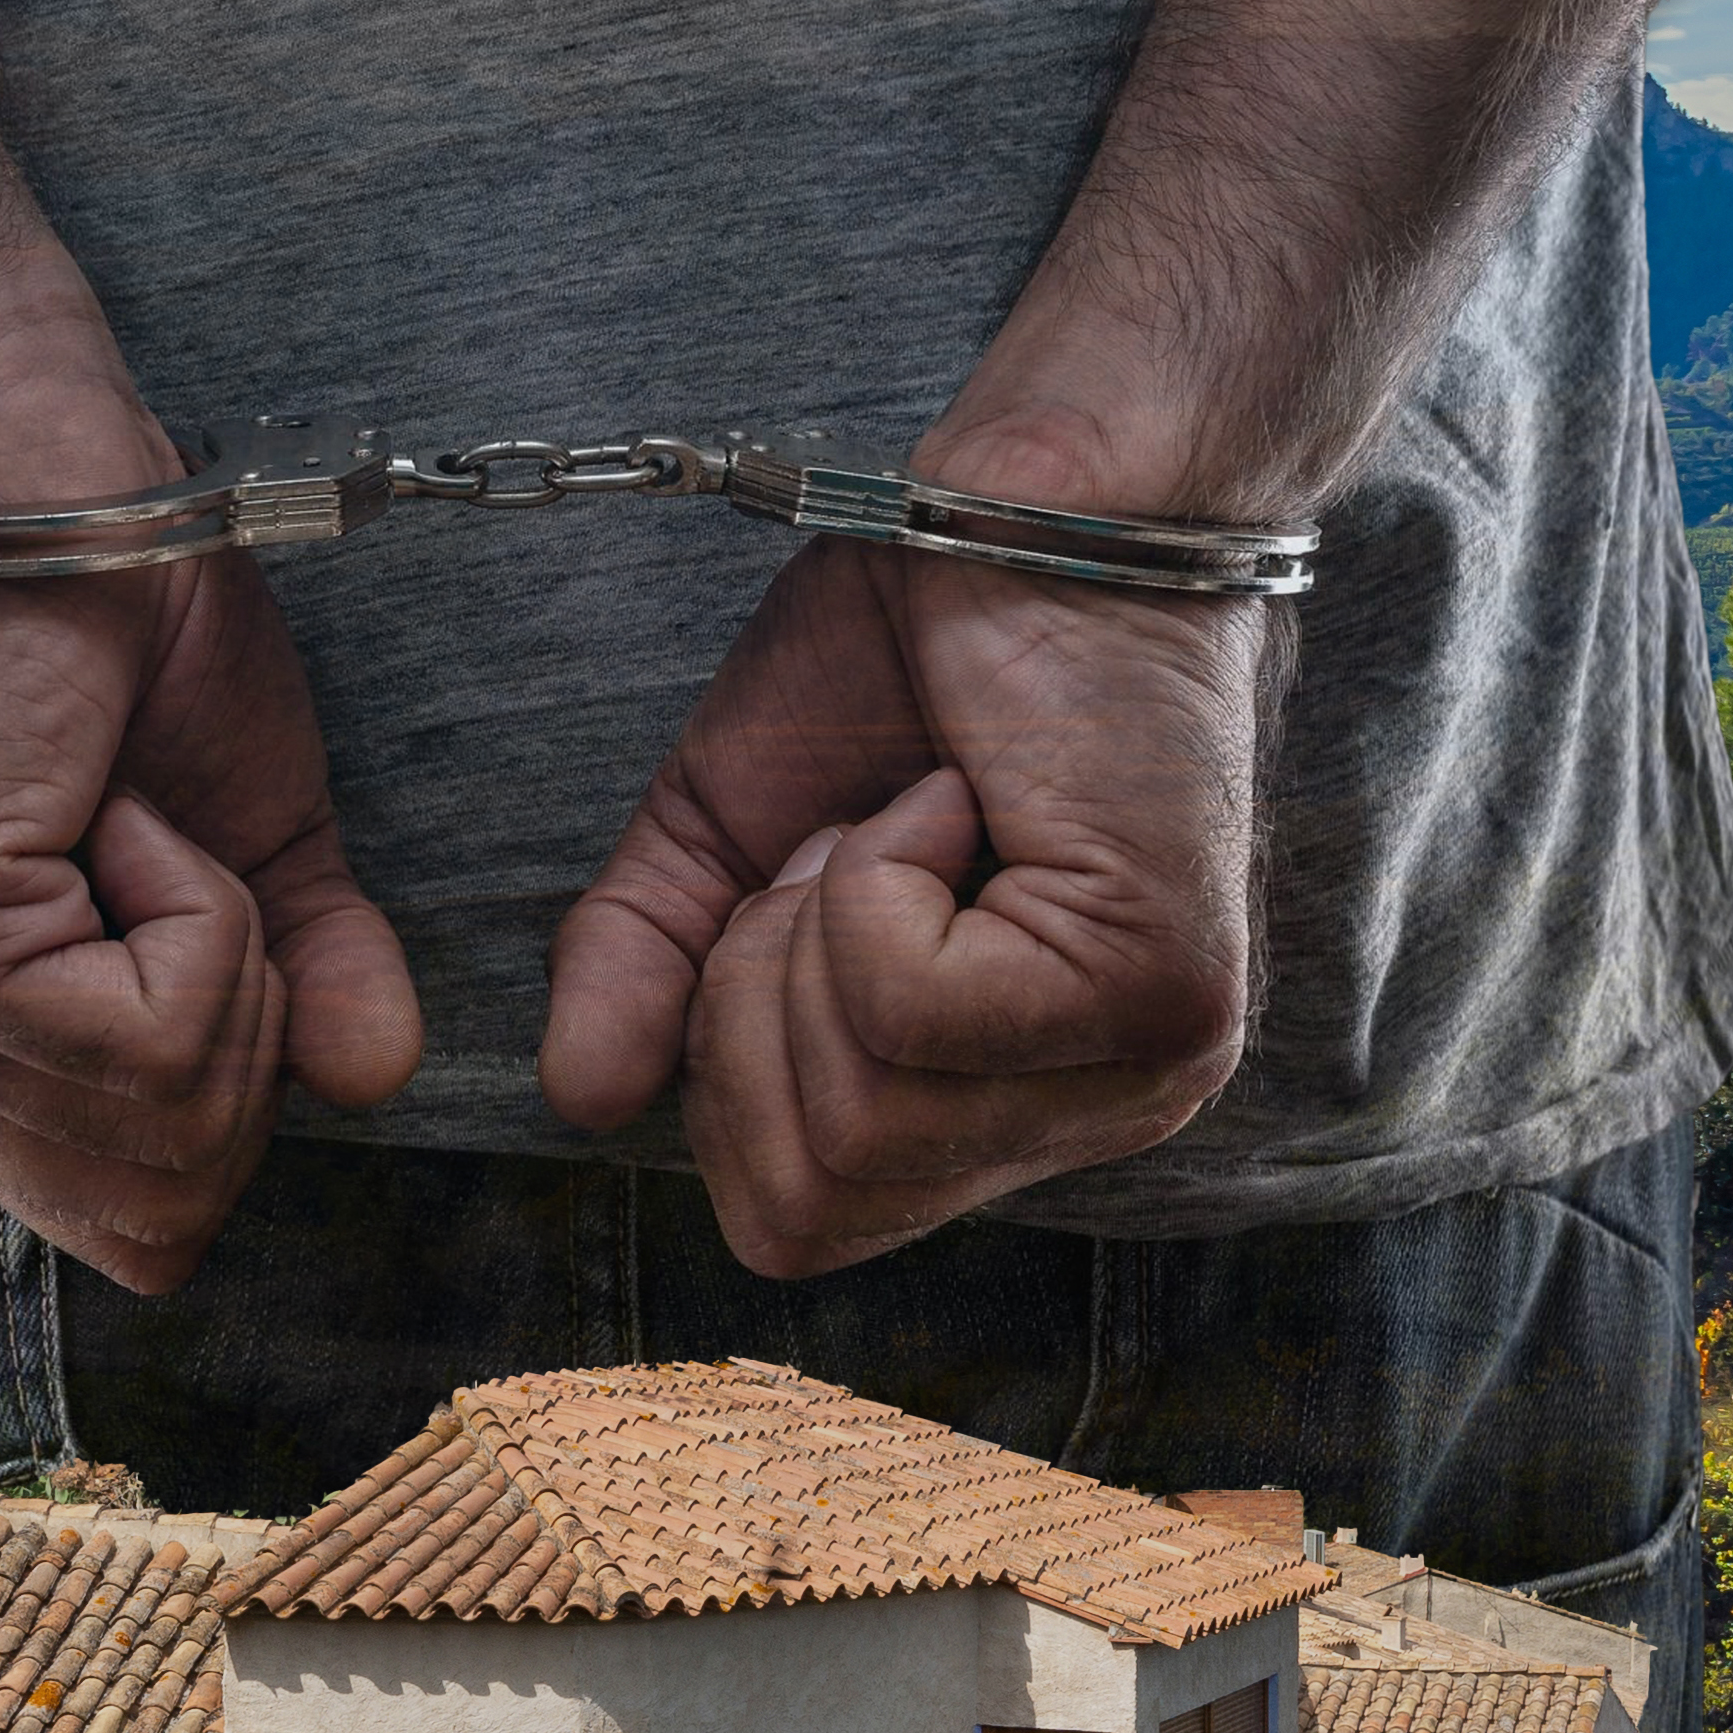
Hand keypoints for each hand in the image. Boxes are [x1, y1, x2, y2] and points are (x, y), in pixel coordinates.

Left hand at [0, 539, 421, 1296]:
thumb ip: (308, 988)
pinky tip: (111, 812)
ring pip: (163, 1130)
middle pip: (152, 1215)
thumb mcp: (255, 853)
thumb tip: (375, 1081)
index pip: (131, 1231)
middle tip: (179, 875)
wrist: (54, 502)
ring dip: (217, 959)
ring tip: (131, 826)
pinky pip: (151, 1035)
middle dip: (240, 1050)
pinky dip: (194, 911)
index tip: (201, 925)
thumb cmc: (131, 655)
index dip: (232, 1103)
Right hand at [539, 504, 1273, 1278]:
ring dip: (820, 932)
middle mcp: (1090, 1115)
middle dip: (753, 1007)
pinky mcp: (1155, 991)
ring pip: (860, 1121)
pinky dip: (876, 880)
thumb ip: (648, 970)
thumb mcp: (727, 831)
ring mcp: (1139, 1068)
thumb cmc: (914, 653)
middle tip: (843, 852)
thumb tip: (578, 1096)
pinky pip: (910, 1014)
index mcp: (1000, 1103)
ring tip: (908, 817)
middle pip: (811, 1204)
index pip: (798, 1226)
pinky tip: (958, 799)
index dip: (726, 1074)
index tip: (795, 896)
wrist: (1046, 505)